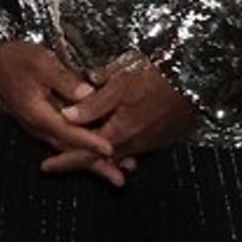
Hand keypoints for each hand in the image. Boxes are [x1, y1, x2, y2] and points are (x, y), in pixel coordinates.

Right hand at [0, 40, 125, 183]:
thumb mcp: (42, 62)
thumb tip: (87, 95)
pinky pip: (67, 142)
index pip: (67, 131)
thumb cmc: (18, 60)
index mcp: (37, 113)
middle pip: (70, 150)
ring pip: (70, 150)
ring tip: (116, 175)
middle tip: (119, 178)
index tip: (109, 149)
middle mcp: (39, 127)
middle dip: (95, 164)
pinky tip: (101, 158)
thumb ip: (64, 80)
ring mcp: (41, 129)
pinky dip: (84, 152)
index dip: (89, 141)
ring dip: (92, 164)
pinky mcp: (46, 126)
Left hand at [58, 52, 197, 158]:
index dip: (64, 161)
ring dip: (99, 153)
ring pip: (117, 152)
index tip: (45, 167)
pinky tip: (113, 134)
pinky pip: (133, 146)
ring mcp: (150, 142)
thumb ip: (93, 103)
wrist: (196, 75)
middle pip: (100, 158)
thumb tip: (67, 116)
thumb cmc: (157, 74)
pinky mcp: (161, 137)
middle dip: (79, 159)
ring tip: (81, 148)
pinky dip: (118, 144)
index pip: (85, 154)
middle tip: (58, 160)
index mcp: (120, 132)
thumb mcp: (120, 83)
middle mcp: (134, 143)